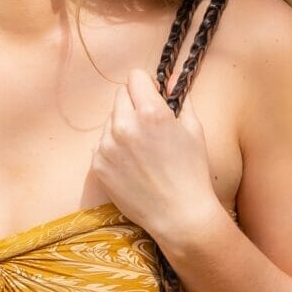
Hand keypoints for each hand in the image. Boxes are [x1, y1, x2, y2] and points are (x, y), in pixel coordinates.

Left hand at [91, 69, 226, 253]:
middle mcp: (124, 126)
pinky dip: (114, 148)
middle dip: (134, 104)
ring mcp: (107, 146)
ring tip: (142, 150)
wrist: (178, 214)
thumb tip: (173, 79)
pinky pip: (102, 144)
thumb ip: (180, 98)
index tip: (153, 97)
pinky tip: (132, 164)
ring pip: (110, 121)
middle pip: (120, 96)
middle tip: (150, 125)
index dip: (147, 85)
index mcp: (150, 113)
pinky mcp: (97, 165)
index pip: (135, 77)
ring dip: (123, 127)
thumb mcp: (194, 129)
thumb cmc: (192, 172)